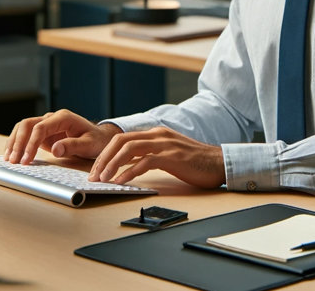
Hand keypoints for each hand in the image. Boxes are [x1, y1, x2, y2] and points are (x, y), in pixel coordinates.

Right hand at [3, 109, 121, 163]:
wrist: (99, 138)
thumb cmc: (96, 140)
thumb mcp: (89, 144)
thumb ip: (72, 146)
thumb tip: (56, 150)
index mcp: (63, 118)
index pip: (41, 127)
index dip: (31, 143)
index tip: (26, 159)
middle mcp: (52, 118)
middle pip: (27, 124)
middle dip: (18, 142)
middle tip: (14, 160)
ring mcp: (46, 124)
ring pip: (23, 128)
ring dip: (14, 142)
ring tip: (9, 159)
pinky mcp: (43, 133)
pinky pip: (26, 135)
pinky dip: (17, 143)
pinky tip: (11, 154)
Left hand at [89, 126, 224, 187]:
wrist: (220, 163)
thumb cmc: (195, 163)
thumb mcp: (169, 154)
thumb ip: (150, 155)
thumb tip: (128, 166)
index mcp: (155, 133)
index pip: (122, 139)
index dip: (105, 154)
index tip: (97, 170)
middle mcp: (158, 135)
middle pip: (120, 141)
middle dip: (103, 159)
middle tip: (94, 176)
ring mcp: (165, 144)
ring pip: (129, 149)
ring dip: (112, 165)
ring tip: (104, 180)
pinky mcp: (172, 156)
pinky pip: (145, 162)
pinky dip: (129, 172)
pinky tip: (122, 182)